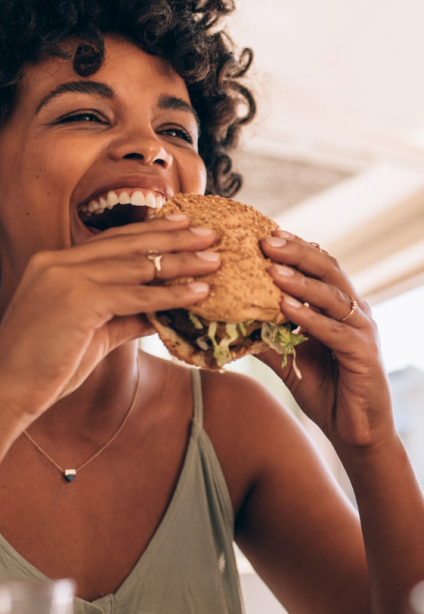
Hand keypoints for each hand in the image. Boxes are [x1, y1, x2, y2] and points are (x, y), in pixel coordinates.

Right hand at [0, 215, 219, 435]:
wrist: (6, 390)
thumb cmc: (47, 365)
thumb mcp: (94, 332)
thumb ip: (127, 315)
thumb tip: (165, 309)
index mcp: (57, 263)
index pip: (113, 240)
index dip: (151, 230)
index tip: (183, 223)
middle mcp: (60, 263)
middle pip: (130, 244)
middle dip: (174, 237)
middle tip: (209, 233)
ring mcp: (66, 278)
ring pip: (138, 265)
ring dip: (181, 263)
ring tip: (214, 261)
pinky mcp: (78, 301)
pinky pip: (136, 295)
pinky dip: (171, 294)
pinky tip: (198, 293)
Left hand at [259, 231, 394, 449]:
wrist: (356, 432)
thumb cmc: (327, 391)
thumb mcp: (290, 359)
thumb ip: (269, 336)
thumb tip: (231, 320)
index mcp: (341, 306)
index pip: (320, 266)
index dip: (295, 248)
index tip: (264, 234)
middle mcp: (356, 311)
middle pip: (329, 270)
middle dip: (297, 253)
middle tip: (266, 239)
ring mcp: (363, 330)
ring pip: (332, 296)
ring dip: (301, 280)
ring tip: (273, 268)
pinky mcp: (364, 353)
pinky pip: (335, 330)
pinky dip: (310, 317)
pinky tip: (286, 307)